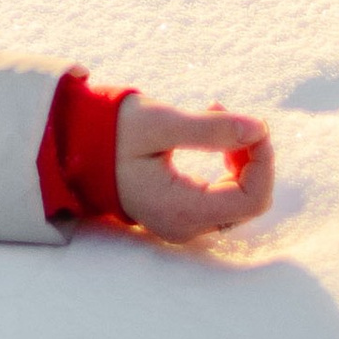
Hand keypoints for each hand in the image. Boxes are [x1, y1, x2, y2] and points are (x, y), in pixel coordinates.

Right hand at [115, 101, 272, 242]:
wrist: (75, 147)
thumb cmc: (112, 133)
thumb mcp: (158, 123)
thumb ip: (210, 129)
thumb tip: (260, 129)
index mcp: (182, 211)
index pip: (250, 199)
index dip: (263, 162)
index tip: (255, 124)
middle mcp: (187, 228)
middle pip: (248, 199)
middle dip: (250, 155)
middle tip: (225, 111)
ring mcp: (186, 225)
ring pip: (239, 197)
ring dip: (240, 157)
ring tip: (215, 114)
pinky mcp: (184, 214)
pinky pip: (223, 196)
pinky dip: (227, 165)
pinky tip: (212, 136)